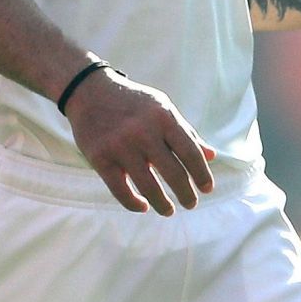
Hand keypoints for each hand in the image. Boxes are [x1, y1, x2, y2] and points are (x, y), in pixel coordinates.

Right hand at [63, 68, 215, 214]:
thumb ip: (186, 132)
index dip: (202, 175)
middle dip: (186, 194)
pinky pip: (121, 191)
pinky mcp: (100, 157)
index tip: (207, 189)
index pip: (191, 153)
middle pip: (174, 174)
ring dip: (162, 205)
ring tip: (168, 210)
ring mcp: (120, 145)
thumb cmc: (133, 102)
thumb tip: (211, 156)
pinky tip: (142, 206)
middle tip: (191, 204)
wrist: (89, 91)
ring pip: (149, 187)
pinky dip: (134, 204)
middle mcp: (143, 132)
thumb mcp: (162, 108)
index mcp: (163, 117)